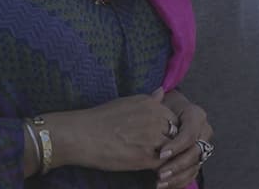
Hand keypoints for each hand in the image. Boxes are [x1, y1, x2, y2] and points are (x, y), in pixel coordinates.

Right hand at [47, 88, 178, 172]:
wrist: (82, 135)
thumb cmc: (100, 118)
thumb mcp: (127, 101)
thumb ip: (149, 100)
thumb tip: (162, 91)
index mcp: (151, 104)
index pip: (174, 118)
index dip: (169, 130)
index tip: (161, 136)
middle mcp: (155, 119)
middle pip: (176, 134)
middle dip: (171, 143)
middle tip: (160, 150)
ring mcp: (152, 139)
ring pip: (172, 150)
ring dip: (167, 156)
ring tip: (156, 160)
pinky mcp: (145, 158)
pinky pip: (162, 164)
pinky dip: (160, 167)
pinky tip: (150, 167)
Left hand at [156, 91, 212, 188]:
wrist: (167, 114)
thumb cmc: (162, 107)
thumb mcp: (160, 103)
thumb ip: (158, 101)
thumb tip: (158, 92)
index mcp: (197, 115)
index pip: (190, 134)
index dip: (177, 145)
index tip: (161, 154)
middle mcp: (204, 131)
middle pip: (195, 152)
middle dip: (177, 165)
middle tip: (160, 174)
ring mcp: (203, 146)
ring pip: (195, 165)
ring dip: (178, 176)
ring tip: (160, 183)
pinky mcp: (198, 158)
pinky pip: (192, 173)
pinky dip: (180, 181)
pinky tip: (166, 186)